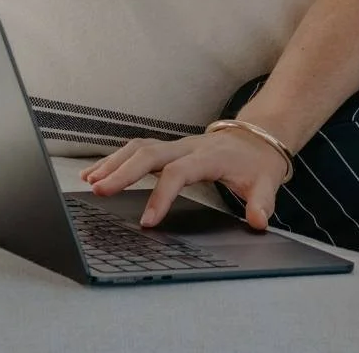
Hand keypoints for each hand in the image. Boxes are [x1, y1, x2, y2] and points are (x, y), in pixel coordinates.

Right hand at [78, 109, 293, 230]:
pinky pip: (137, 149)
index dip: (162, 195)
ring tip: (90, 182)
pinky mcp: (169, 148)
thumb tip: (259, 221)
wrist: (258, 137)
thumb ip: (263, 202)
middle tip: (100, 191)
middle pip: (150, 153)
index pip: (180, 172)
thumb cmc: (257, 162)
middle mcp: (188, 147)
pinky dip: (115, 159)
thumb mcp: (267, 181)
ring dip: (114, 163)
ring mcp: (177, 145)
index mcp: (210, 156)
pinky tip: (95, 173)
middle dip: (124, 171)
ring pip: (139, 147)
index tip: (147, 222)